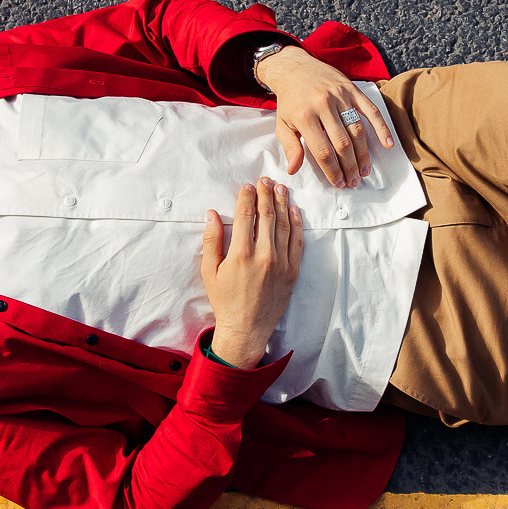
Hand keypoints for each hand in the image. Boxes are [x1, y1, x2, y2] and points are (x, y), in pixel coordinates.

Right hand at [198, 178, 304, 368]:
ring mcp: (281, 263)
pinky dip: (297, 223)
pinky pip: (297, 241)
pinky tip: (295, 210)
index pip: (246, 216)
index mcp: (241, 254)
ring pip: (284, 225)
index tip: (248, 185)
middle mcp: (264, 255)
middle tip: (266, 180)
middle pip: (267, 215)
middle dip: (266, 194)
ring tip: (281, 188)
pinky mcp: (293, 271)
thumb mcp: (209, 272)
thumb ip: (211, 240)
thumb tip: (212, 214)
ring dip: (283, 203)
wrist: (247, 328)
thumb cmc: (225, 300)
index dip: (248, 197)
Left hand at [254, 45, 394, 187]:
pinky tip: (387, 144)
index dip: (333, 170)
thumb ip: (290, 147)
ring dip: (363, 154)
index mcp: (304, 116)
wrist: (295, 68)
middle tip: (354, 182)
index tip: (339, 183)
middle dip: (350, 166)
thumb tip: (293, 170)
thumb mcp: (282, 124)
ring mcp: (340, 96)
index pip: (323, 151)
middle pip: (343, 143)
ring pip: (357, 130)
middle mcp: (323, 105)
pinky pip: (370, 110)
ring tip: (364, 171)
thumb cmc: (290, 101)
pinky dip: (381, 127)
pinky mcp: (352, 89)